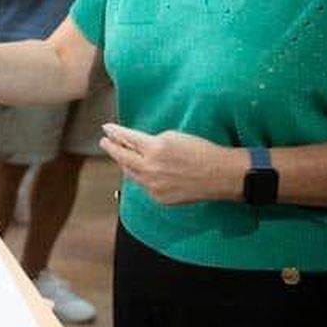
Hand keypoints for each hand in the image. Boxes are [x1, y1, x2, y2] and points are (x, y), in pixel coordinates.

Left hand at [99, 123, 244, 205]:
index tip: (106, 128)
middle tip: (105, 142)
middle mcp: (149, 169)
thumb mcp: (174, 137)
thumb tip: (137, 145)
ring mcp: (153, 186)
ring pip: (131, 173)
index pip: (126, 138)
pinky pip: (144, 186)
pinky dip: (142, 177)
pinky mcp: (159, 198)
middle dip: (112, 148)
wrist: (221, 175)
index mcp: (154, 149)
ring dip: (126, 163)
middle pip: (122, 157)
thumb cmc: (202, 151)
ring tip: (122, 155)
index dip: (115, 132)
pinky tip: (143, 171)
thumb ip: (151, 141)